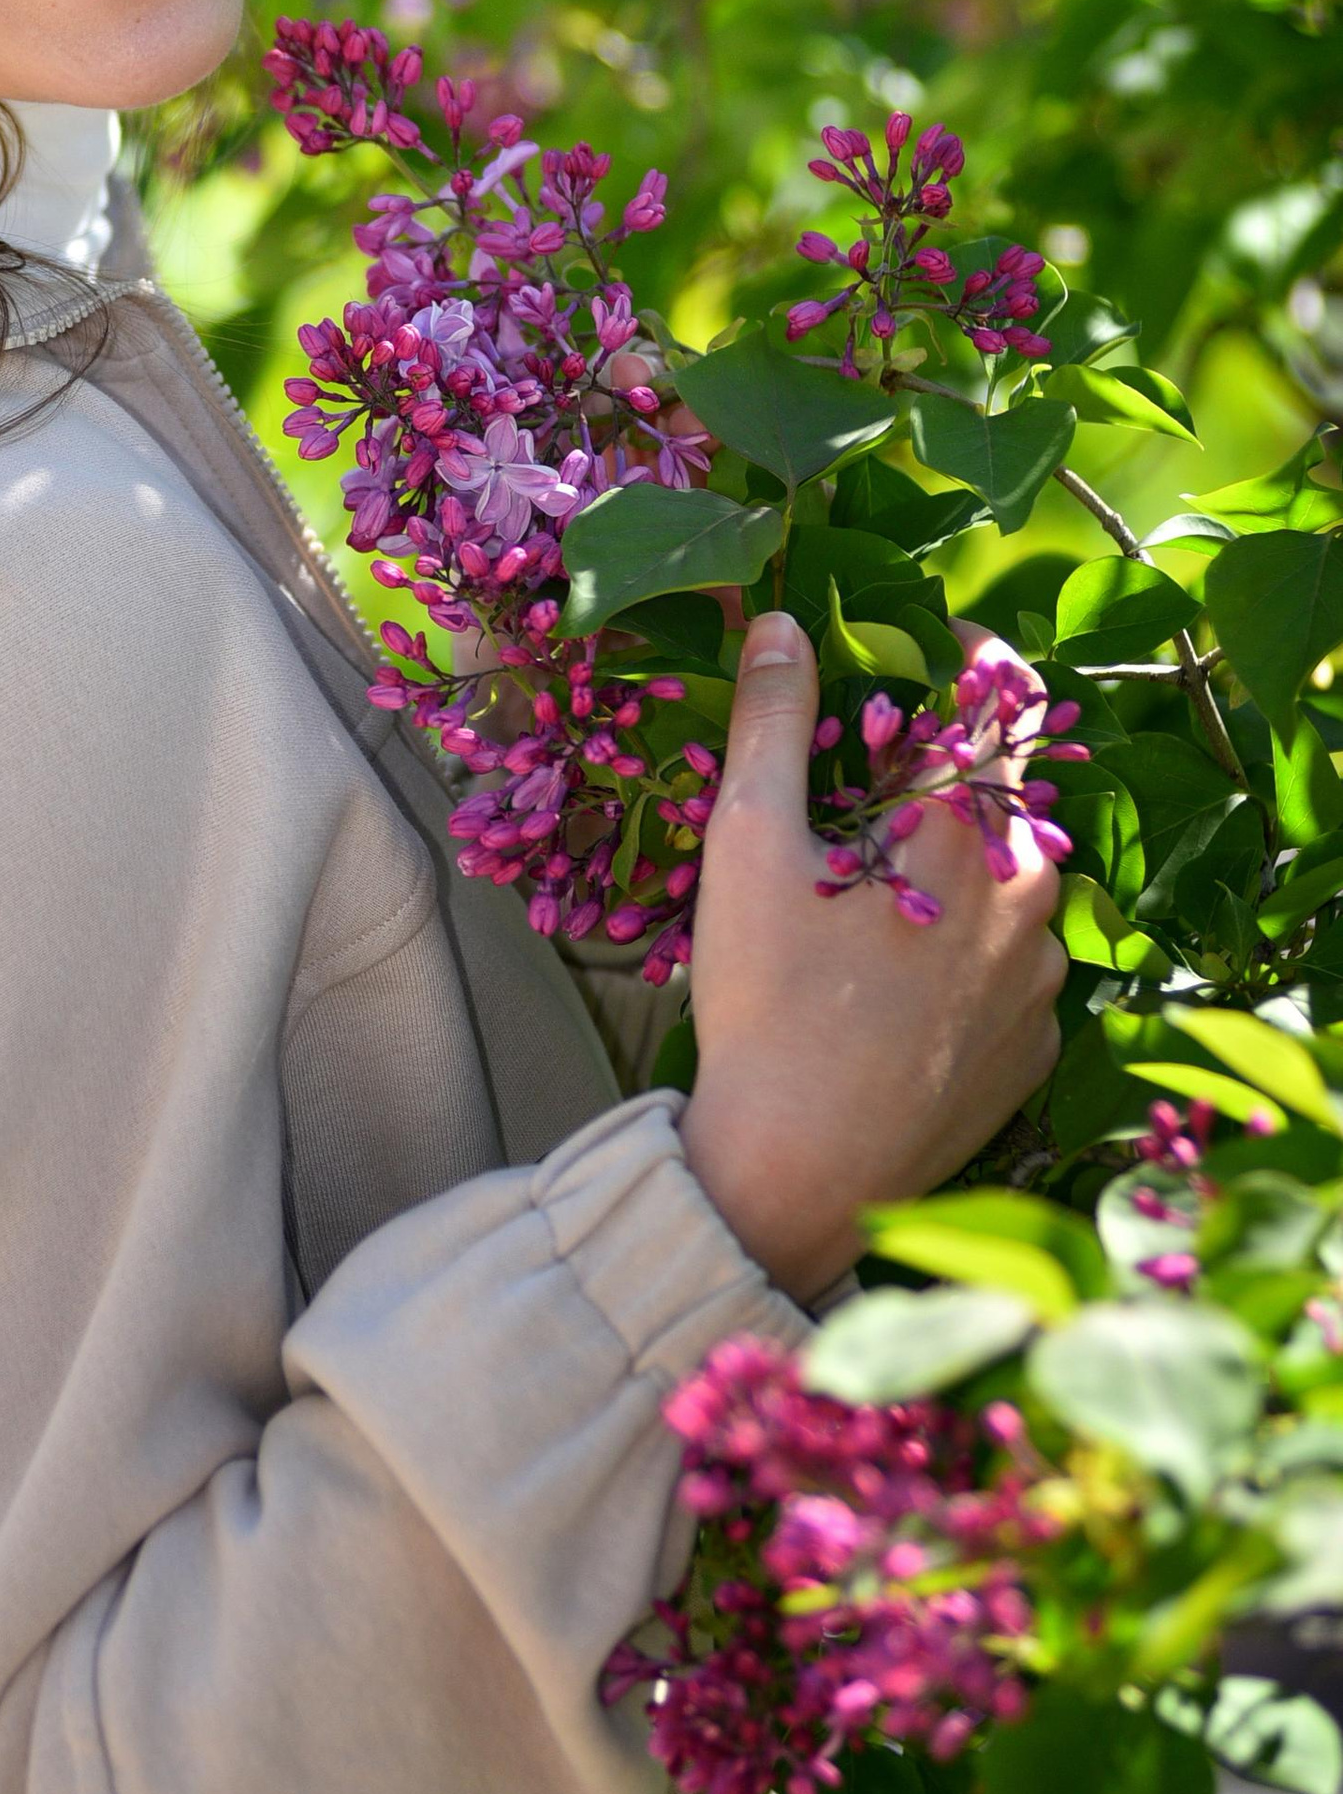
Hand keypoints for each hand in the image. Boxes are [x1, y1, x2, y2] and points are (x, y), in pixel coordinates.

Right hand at [681, 609, 1066, 1299]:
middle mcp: (1033, 895)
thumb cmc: (769, 999)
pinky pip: (1009, 971)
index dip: (961, 658)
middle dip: (938, 780)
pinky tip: (890, 985)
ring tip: (863, 904)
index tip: (914, 649)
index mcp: (969, 829)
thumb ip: (771, 720)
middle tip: (856, 795)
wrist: (802, 1171)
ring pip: (1007, 887)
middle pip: (1001, 798)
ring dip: (951, 873)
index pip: (1001, 699)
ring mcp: (1045, 980)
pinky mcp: (1036, 1048)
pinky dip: (962, 955)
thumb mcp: (748, 844)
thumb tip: (781, 622)